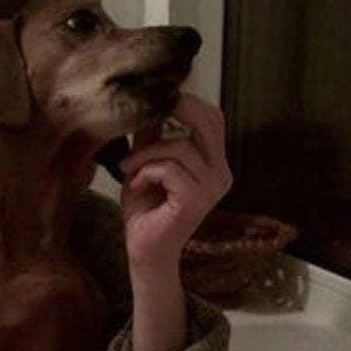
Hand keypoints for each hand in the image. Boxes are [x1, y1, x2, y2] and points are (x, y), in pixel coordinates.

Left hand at [120, 93, 232, 277]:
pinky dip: (146, 172)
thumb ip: (152, 134)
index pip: (214, 118)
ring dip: (146, 154)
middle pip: (209, 122)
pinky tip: (136, 185)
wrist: (144, 250)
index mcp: (215, 163)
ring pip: (181, 147)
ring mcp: (212, 189)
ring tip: (130, 169)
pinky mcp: (195, 202)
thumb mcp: (147, 162)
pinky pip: (170, 169)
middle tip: (145, 116)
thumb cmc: (146, 209)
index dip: (188, 102)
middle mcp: (221, 174)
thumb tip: (149, 100)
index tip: (156, 101)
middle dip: (175, 111)